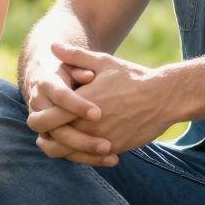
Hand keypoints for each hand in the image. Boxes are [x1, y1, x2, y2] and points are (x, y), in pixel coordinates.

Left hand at [31, 42, 182, 159]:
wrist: (163, 97)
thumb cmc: (132, 78)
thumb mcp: (103, 62)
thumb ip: (75, 57)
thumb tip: (53, 46)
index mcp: (81, 102)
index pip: (48, 116)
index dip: (41, 117)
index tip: (40, 113)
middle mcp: (88, 124)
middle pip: (55, 138)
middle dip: (46, 137)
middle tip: (42, 135)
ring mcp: (101, 138)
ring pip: (70, 153)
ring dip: (61, 150)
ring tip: (55, 144)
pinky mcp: (114, 148)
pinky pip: (90, 158)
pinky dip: (81, 156)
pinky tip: (78, 151)